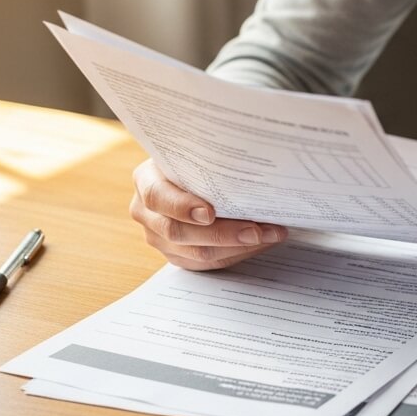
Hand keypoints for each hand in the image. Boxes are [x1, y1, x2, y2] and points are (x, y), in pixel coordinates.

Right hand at [129, 159, 286, 270]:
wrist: (187, 172)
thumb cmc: (196, 159)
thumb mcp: (195, 151)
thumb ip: (209, 158)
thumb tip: (252, 164)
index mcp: (146, 181)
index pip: (157, 197)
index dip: (182, 207)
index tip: (210, 213)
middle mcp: (146, 213)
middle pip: (179, 232)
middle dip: (223, 234)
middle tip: (256, 231)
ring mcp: (158, 238)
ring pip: (196, 253)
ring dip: (238, 247)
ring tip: (270, 235)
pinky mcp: (176, 255)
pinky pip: (207, 263)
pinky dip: (236, 254)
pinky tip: (260, 243)